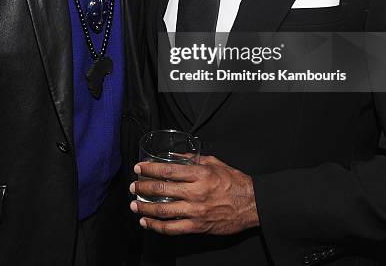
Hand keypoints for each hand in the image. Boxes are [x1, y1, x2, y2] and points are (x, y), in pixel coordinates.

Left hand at [129, 155, 258, 235]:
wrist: (251, 204)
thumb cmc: (234, 182)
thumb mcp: (215, 163)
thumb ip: (192, 159)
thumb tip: (174, 156)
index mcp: (200, 174)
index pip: (169, 170)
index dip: (150, 169)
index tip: (139, 168)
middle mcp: (196, 192)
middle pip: (163, 189)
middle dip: (144, 187)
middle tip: (134, 185)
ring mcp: (196, 211)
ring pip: (164, 210)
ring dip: (146, 207)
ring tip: (134, 204)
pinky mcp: (198, 227)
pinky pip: (173, 228)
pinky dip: (157, 226)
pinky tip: (147, 222)